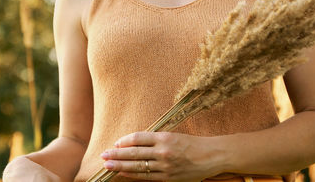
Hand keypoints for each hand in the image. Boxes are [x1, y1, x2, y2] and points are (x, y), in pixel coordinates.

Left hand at [100, 131, 224, 180]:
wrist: (211, 156)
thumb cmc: (191, 144)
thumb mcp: (173, 135)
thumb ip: (155, 140)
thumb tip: (133, 144)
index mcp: (165, 137)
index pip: (138, 138)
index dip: (124, 141)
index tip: (114, 144)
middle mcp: (164, 151)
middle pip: (134, 153)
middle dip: (116, 155)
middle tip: (103, 155)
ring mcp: (166, 166)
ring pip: (138, 166)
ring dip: (120, 166)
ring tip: (107, 165)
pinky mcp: (168, 178)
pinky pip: (146, 176)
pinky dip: (132, 174)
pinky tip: (122, 173)